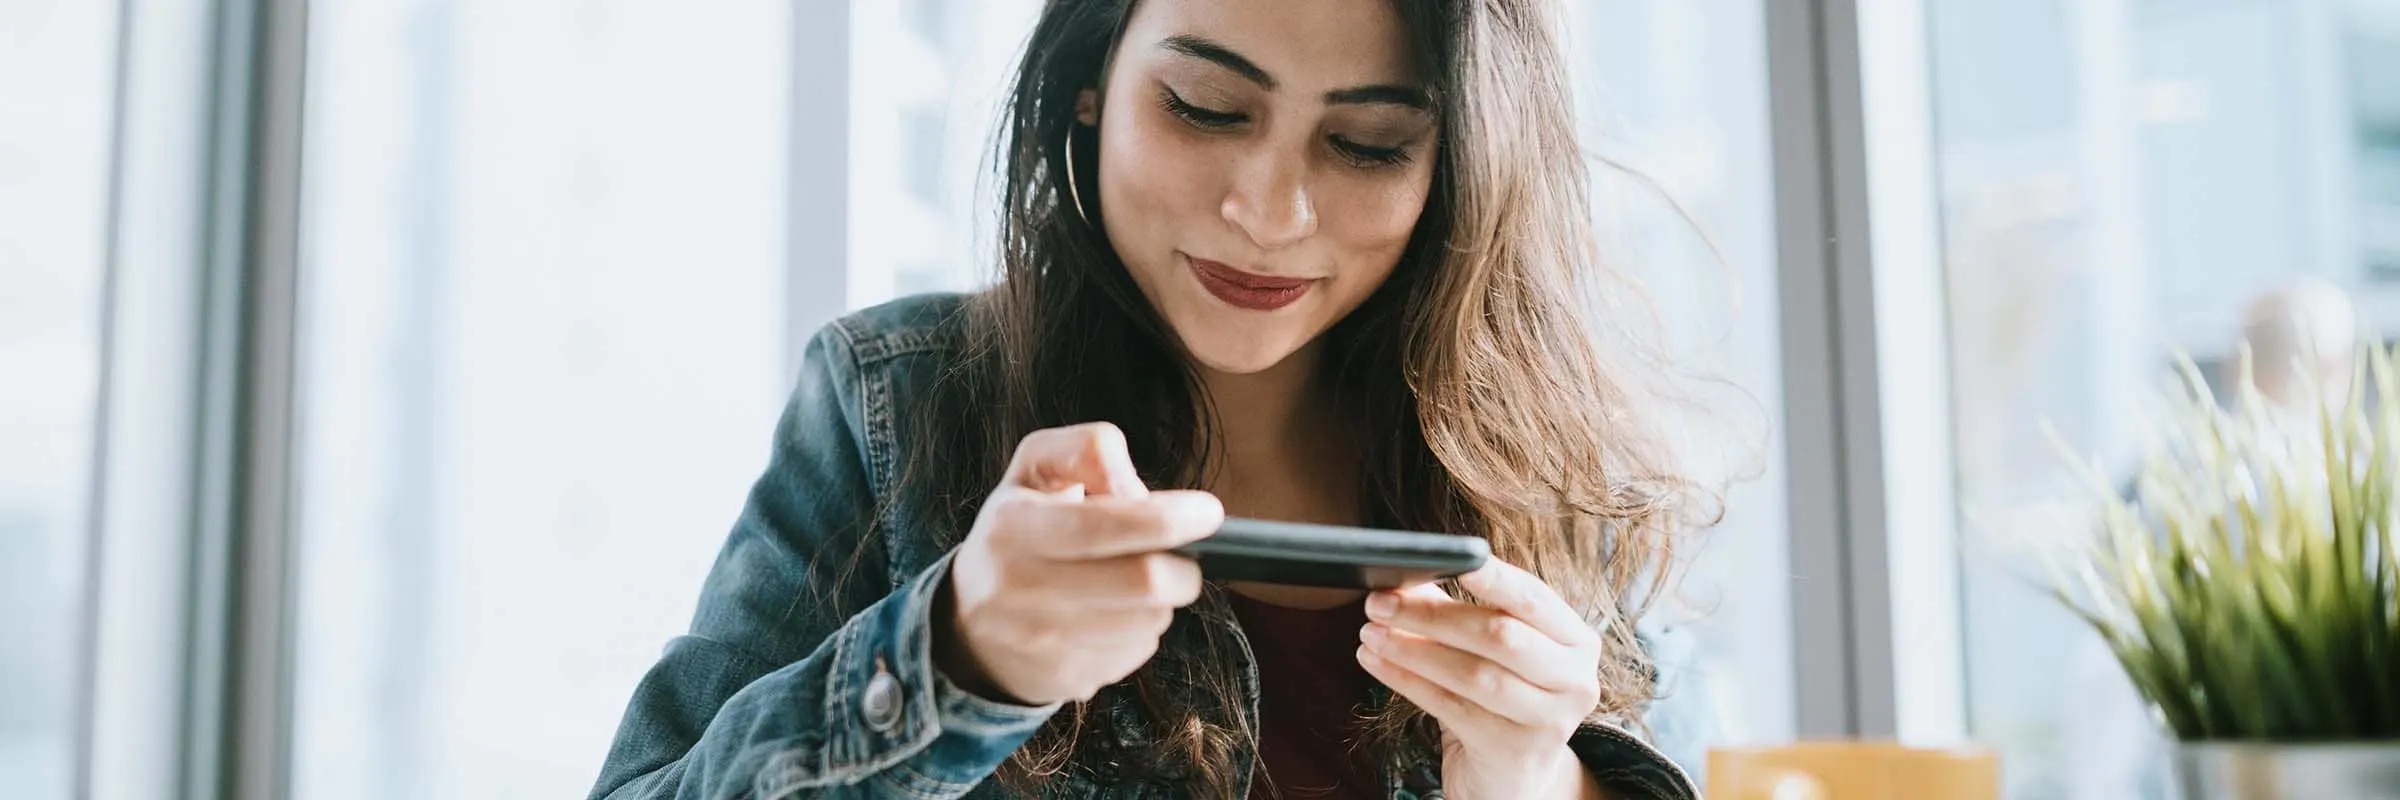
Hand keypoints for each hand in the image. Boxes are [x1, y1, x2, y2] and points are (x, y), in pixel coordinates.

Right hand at [935, 422, 1224, 705]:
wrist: (968, 624)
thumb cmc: (1018, 532)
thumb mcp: (1036, 469)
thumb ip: (1089, 451)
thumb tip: (1139, 494)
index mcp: (1012, 527)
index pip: (1103, 526)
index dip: (1167, 519)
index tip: (1208, 513)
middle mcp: (1019, 589)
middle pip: (1143, 584)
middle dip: (1182, 567)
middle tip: (1182, 556)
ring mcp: (1041, 643)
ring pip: (1148, 621)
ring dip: (1161, 600)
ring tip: (1136, 582)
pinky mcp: (1065, 678)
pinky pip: (1137, 652)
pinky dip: (1141, 630)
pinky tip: (1115, 614)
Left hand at [1357, 559, 1606, 799]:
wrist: (1513, 776)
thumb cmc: (1501, 699)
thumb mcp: (1490, 651)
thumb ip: (1456, 610)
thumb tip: (1405, 576)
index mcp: (1577, 641)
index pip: (1534, 598)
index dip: (1495, 578)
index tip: (1455, 558)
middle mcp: (1575, 680)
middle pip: (1501, 636)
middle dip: (1433, 615)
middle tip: (1380, 602)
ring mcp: (1549, 720)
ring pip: (1474, 675)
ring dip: (1414, 649)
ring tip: (1372, 633)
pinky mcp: (1514, 751)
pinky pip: (1451, 708)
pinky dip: (1408, 681)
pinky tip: (1377, 664)